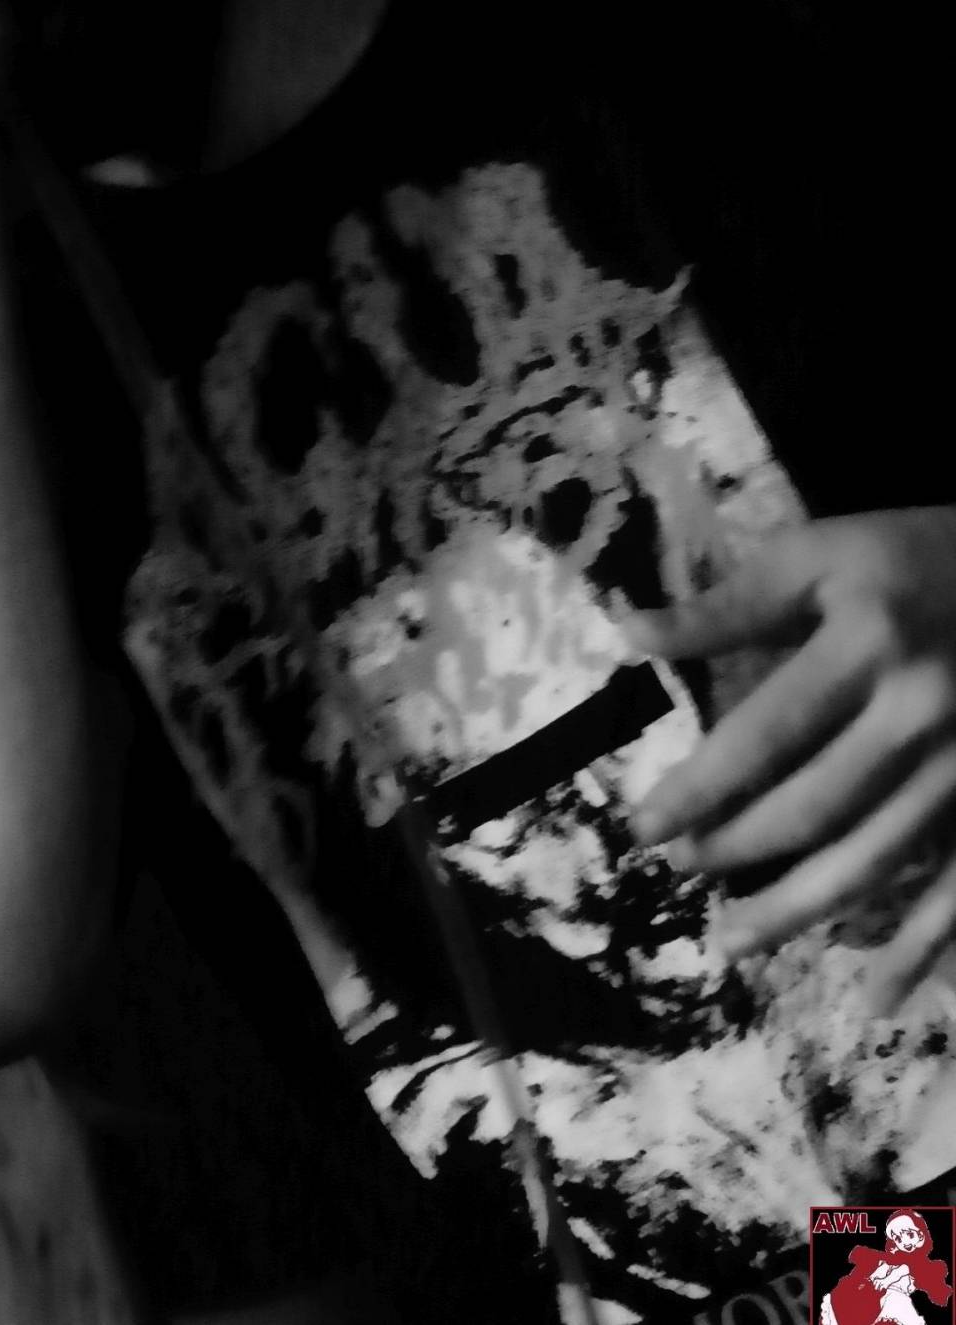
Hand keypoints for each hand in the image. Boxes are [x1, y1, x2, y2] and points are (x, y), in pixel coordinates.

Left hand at [621, 507, 955, 1009]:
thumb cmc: (916, 557)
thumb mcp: (824, 555)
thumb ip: (732, 604)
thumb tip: (629, 629)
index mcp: (866, 647)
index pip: (764, 735)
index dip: (700, 788)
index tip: (643, 825)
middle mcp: (919, 717)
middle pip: (814, 809)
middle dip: (737, 850)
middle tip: (678, 871)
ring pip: (876, 863)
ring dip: (800, 911)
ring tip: (734, 943)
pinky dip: (920, 950)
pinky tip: (875, 992)